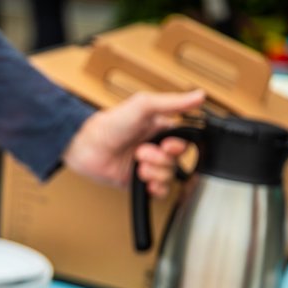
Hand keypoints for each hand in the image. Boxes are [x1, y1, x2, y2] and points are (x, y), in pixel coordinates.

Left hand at [62, 90, 204, 197]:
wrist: (87, 147)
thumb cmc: (110, 124)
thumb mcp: (144, 106)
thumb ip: (173, 102)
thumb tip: (200, 95)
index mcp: (161, 130)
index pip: (185, 143)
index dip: (178, 147)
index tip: (166, 145)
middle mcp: (156, 148)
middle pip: (177, 162)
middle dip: (160, 160)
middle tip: (140, 153)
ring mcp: (147, 166)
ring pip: (169, 177)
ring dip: (155, 173)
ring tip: (137, 166)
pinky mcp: (138, 182)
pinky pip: (159, 191)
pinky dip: (156, 189)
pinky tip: (146, 183)